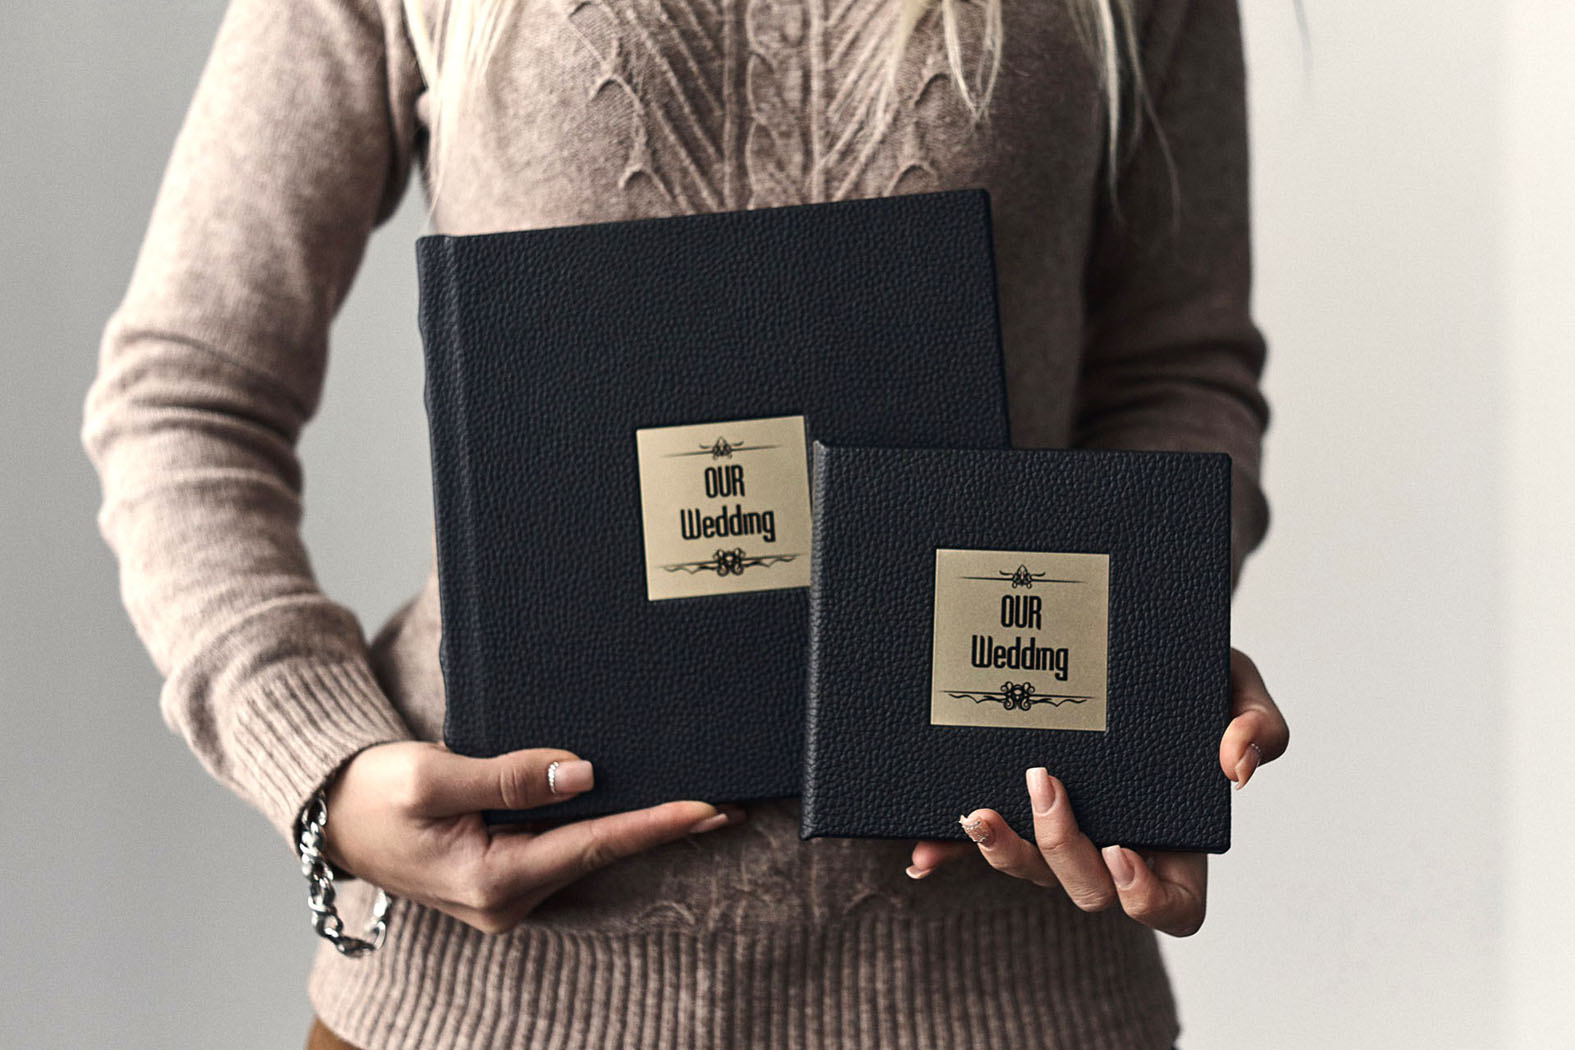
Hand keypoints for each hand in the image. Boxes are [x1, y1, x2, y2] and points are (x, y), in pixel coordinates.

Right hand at [317, 741, 743, 933]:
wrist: (330, 815)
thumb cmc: (372, 794)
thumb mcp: (434, 775)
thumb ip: (510, 775)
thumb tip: (583, 773)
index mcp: (491, 879)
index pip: (592, 844)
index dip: (654, 824)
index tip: (705, 808)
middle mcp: (507, 899)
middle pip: (601, 853)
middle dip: (664, 826)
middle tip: (730, 803)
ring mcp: (507, 894)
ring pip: (587, 852)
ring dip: (639, 826)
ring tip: (701, 802)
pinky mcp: (504, 877)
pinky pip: (564, 849)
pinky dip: (603, 826)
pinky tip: (637, 805)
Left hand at [905, 647, 1288, 936]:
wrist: (1131, 635)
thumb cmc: (1191, 674)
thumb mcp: (1235, 685)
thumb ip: (1260, 725)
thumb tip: (1237, 768)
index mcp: (1176, 838)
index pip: (1172, 908)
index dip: (1147, 898)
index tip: (1121, 850)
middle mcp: (1115, 844)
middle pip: (1086, 892)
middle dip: (1060, 851)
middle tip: (1046, 781)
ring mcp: (1061, 829)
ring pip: (1028, 871)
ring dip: (1000, 853)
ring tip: (977, 811)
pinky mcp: (1014, 805)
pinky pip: (978, 845)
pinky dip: (948, 851)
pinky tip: (922, 849)